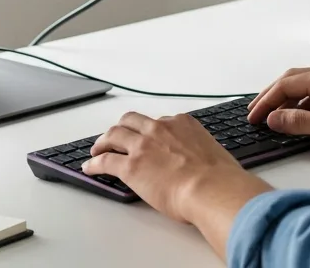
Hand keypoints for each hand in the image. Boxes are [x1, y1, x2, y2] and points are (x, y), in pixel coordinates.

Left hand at [83, 112, 271, 224]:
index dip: (149, 131)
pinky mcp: (130, 166)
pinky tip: (90, 167)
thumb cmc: (219, 178)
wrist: (211, 189)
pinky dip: (94, 163)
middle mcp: (160, 129)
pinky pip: (105, 160)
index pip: (159, 122)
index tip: (147, 137)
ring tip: (98, 149)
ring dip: (103, 141)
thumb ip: (201, 153)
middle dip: (122, 128)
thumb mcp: (213, 154)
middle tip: (116, 137)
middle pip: (132, 121)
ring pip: (114, 134)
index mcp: (182, 124)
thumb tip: (204, 163)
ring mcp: (143, 146)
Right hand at [246, 65, 309, 146]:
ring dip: (288, 99)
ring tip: (275, 116)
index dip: (266, 102)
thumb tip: (274, 119)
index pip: (284, 86)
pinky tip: (303, 115)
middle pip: (291, 80)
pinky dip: (304, 101)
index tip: (254, 116)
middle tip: (256, 111)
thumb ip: (299, 122)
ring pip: (305, 85)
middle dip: (271, 96)